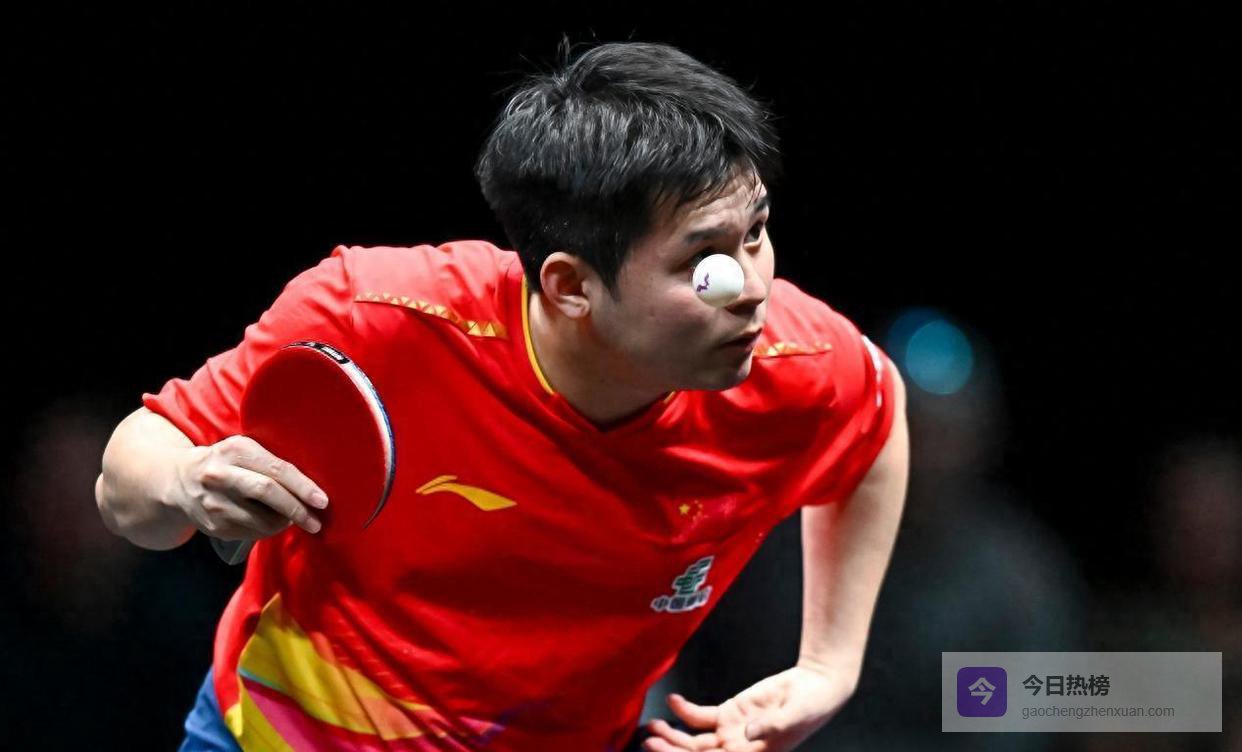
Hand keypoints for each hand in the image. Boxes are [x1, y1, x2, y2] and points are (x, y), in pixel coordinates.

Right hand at [171, 435, 328, 541]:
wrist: (180, 480)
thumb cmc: (228, 463)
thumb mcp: (245, 450)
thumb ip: (272, 461)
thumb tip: (314, 484)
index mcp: (236, 449)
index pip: (276, 469)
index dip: (302, 486)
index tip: (322, 501)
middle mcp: (221, 473)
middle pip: (267, 492)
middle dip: (296, 509)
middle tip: (315, 522)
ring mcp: (214, 501)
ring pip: (260, 519)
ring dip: (283, 523)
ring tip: (293, 519)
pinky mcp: (212, 525)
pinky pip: (250, 533)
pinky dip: (267, 531)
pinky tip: (271, 524)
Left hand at [642, 664, 856, 751]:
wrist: (816, 684)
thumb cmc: (812, 705)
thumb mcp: (796, 715)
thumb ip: (772, 725)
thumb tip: (749, 734)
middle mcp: (738, 749)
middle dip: (672, 751)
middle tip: (650, 743)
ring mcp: (732, 732)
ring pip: (694, 741)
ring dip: (672, 735)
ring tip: (652, 727)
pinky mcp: (730, 713)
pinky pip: (701, 717)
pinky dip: (685, 711)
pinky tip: (674, 701)